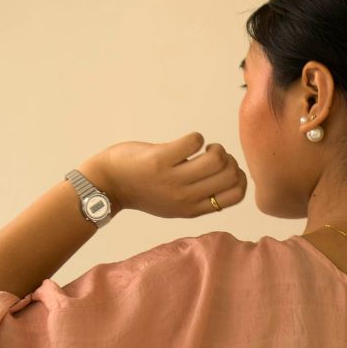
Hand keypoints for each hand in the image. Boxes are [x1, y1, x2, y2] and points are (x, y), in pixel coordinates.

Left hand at [84, 131, 247, 217]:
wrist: (108, 184)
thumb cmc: (143, 190)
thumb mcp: (174, 205)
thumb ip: (199, 197)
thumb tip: (228, 173)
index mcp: (193, 209)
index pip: (236, 196)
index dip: (239, 177)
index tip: (225, 169)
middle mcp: (185, 197)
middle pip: (230, 175)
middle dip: (228, 159)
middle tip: (212, 155)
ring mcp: (172, 179)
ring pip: (216, 159)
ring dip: (215, 147)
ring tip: (202, 147)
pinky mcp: (160, 160)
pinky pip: (193, 142)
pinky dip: (195, 137)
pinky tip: (186, 142)